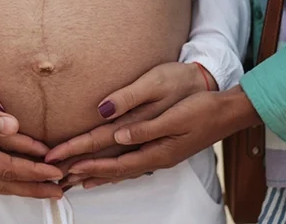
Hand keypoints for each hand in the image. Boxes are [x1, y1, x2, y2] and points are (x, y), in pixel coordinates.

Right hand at [0, 89, 64, 198]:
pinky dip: (1, 180)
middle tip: (58, 189)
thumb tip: (13, 126)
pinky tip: (4, 178)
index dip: (34, 169)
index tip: (56, 171)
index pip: (9, 167)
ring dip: (19, 186)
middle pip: (5, 182)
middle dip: (33, 186)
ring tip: (38, 187)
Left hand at [61, 86, 261, 185]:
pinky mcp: (160, 148)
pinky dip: (113, 170)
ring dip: (96, 174)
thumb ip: (146, 128)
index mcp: (156, 150)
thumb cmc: (203, 107)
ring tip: (73, 179)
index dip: (86, 162)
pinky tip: (105, 174)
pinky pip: (129, 164)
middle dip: (83, 172)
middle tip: (57, 175)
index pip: (112, 161)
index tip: (63, 163)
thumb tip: (118, 135)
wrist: (228, 109)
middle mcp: (155, 157)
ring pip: (119, 169)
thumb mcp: (175, 115)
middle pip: (112, 169)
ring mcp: (158, 155)